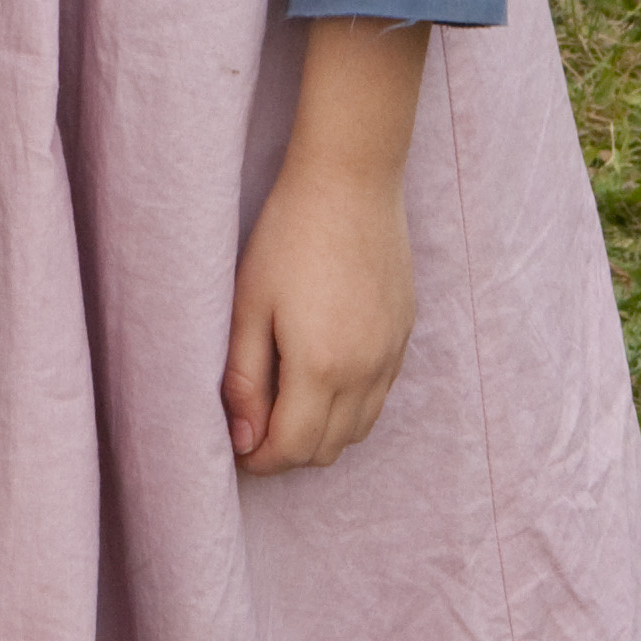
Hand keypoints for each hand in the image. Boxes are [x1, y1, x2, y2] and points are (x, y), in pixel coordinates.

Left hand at [225, 21, 426, 473]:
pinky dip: (350, 405)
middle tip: (254, 423)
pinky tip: (322, 375)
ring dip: (321, 432)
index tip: (235, 444)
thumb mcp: (249, 306)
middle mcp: (366, 372)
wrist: (350, 181)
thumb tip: (243, 440)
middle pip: (327, 450)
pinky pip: (379, 397)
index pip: (292, 449)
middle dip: (287, 450)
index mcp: (322, 368)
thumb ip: (244, 380)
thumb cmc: (288, 237)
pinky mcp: (405, 336)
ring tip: (285, 401)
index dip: (259, 458)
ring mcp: (392, 356)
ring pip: (358, 430)